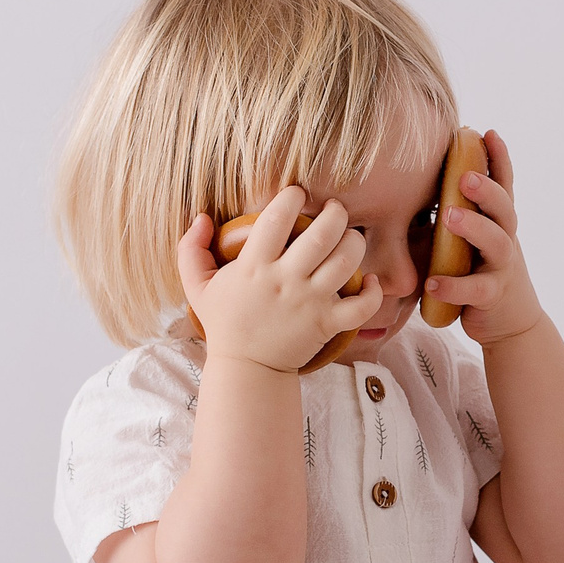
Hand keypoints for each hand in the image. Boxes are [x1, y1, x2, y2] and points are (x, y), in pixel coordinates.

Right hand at [177, 185, 381, 372]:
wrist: (246, 369)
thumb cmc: (224, 323)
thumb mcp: (197, 287)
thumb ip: (191, 249)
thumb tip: (201, 216)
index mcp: (254, 267)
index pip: (276, 219)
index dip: (290, 197)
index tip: (296, 193)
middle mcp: (285, 281)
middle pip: (322, 235)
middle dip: (335, 213)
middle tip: (335, 209)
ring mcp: (310, 303)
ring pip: (346, 261)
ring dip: (355, 242)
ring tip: (351, 237)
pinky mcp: (328, 324)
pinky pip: (362, 306)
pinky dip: (372, 291)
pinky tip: (368, 280)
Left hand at [420, 131, 543, 343]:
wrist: (512, 322)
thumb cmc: (483, 271)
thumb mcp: (474, 239)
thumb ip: (458, 213)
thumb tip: (415, 181)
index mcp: (499, 222)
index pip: (503, 184)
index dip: (498, 158)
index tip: (486, 132)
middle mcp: (506, 239)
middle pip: (504, 207)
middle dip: (486, 189)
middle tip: (463, 176)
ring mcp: (503, 268)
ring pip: (496, 243)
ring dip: (473, 227)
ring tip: (448, 217)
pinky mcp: (493, 297)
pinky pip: (476, 289)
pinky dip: (453, 286)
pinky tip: (432, 283)